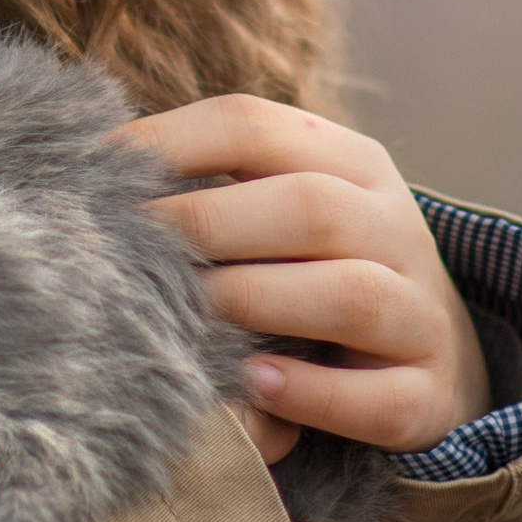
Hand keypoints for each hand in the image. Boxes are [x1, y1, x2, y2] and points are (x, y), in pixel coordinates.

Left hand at [113, 94, 490, 456]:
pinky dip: (312, 394)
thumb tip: (89, 169)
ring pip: (351, 294)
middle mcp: (395, 228)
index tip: (94, 174)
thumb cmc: (314, 271)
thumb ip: (210, 187)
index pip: (254, 125)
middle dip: (206, 226)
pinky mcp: (432, 395)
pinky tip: (252, 385)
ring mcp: (421, 314)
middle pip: (308, 206)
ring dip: (257, 304)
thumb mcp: (278, 210)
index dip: (167, 143)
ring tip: (185, 322)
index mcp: (350, 163)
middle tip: (126, 254)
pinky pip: (379, 397)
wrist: (432, 356)